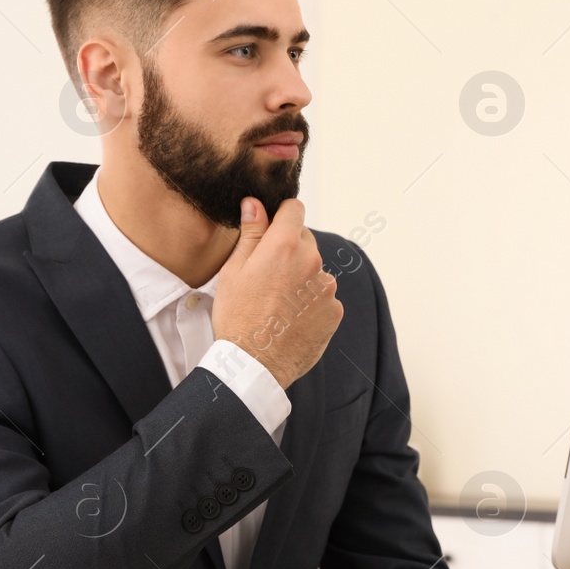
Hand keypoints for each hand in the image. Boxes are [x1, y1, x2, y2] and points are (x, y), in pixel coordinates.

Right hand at [213, 197, 342, 389]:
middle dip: (289, 251)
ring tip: (277, 303)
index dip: (282, 215)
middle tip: (267, 277)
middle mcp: (312, 262)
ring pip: (314, 271)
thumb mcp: (234, 271)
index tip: (273, 227)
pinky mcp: (335, 311)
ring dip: (301, 279)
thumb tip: (255, 204)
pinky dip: (310, 303)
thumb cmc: (238, 317)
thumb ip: (251, 233)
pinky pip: (323, 297)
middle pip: (305, 241)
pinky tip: (291, 319)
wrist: (255, 365)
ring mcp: (327, 288)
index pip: (295, 209)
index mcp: (284, 246)